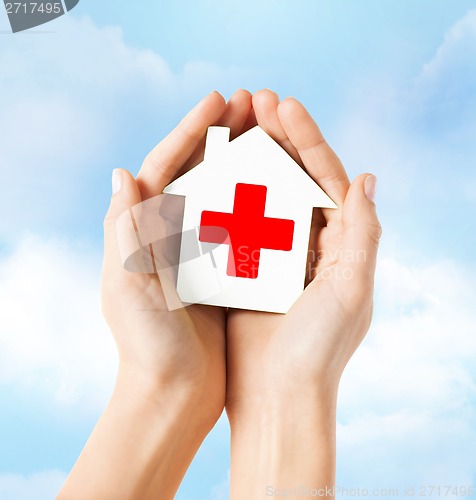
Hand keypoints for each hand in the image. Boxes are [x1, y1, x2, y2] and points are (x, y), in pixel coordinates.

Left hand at [60, 90, 253, 499]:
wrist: (174, 392)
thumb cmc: (147, 346)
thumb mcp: (127, 287)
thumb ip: (124, 232)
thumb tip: (122, 174)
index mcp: (142, 232)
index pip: (164, 165)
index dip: (190, 129)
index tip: (219, 100)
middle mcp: (169, 234)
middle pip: (197, 171)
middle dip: (222, 135)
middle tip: (252, 104)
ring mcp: (198, 250)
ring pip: (223, 192)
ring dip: (245, 161)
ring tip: (270, 132)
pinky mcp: (222, 270)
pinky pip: (243, 224)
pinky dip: (259, 201)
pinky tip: (282, 184)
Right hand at [225, 90, 381, 496]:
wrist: (278, 396)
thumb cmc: (318, 350)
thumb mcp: (352, 290)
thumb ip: (364, 234)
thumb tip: (367, 178)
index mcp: (341, 244)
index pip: (327, 177)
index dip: (307, 139)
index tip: (282, 105)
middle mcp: (311, 244)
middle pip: (295, 178)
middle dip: (278, 137)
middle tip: (254, 101)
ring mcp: (277, 253)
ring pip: (263, 193)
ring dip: (250, 158)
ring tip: (233, 124)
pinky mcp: (247, 268)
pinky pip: (236, 222)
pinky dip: (227, 195)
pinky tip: (212, 170)